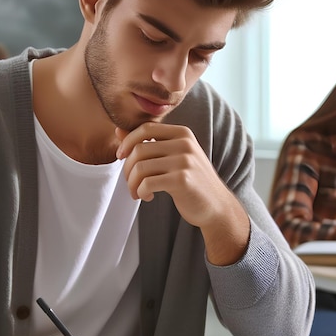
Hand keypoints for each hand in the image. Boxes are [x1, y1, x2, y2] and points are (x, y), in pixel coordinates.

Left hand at [115, 123, 248, 264]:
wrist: (217, 206)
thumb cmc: (192, 182)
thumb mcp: (173, 157)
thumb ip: (148, 143)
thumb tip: (118, 131)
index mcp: (183, 133)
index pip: (145, 128)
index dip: (127, 142)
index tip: (120, 156)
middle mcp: (185, 144)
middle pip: (139, 149)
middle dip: (127, 169)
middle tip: (131, 183)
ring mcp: (185, 161)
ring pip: (140, 168)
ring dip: (132, 184)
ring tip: (137, 193)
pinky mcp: (182, 180)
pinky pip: (147, 183)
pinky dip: (141, 192)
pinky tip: (148, 197)